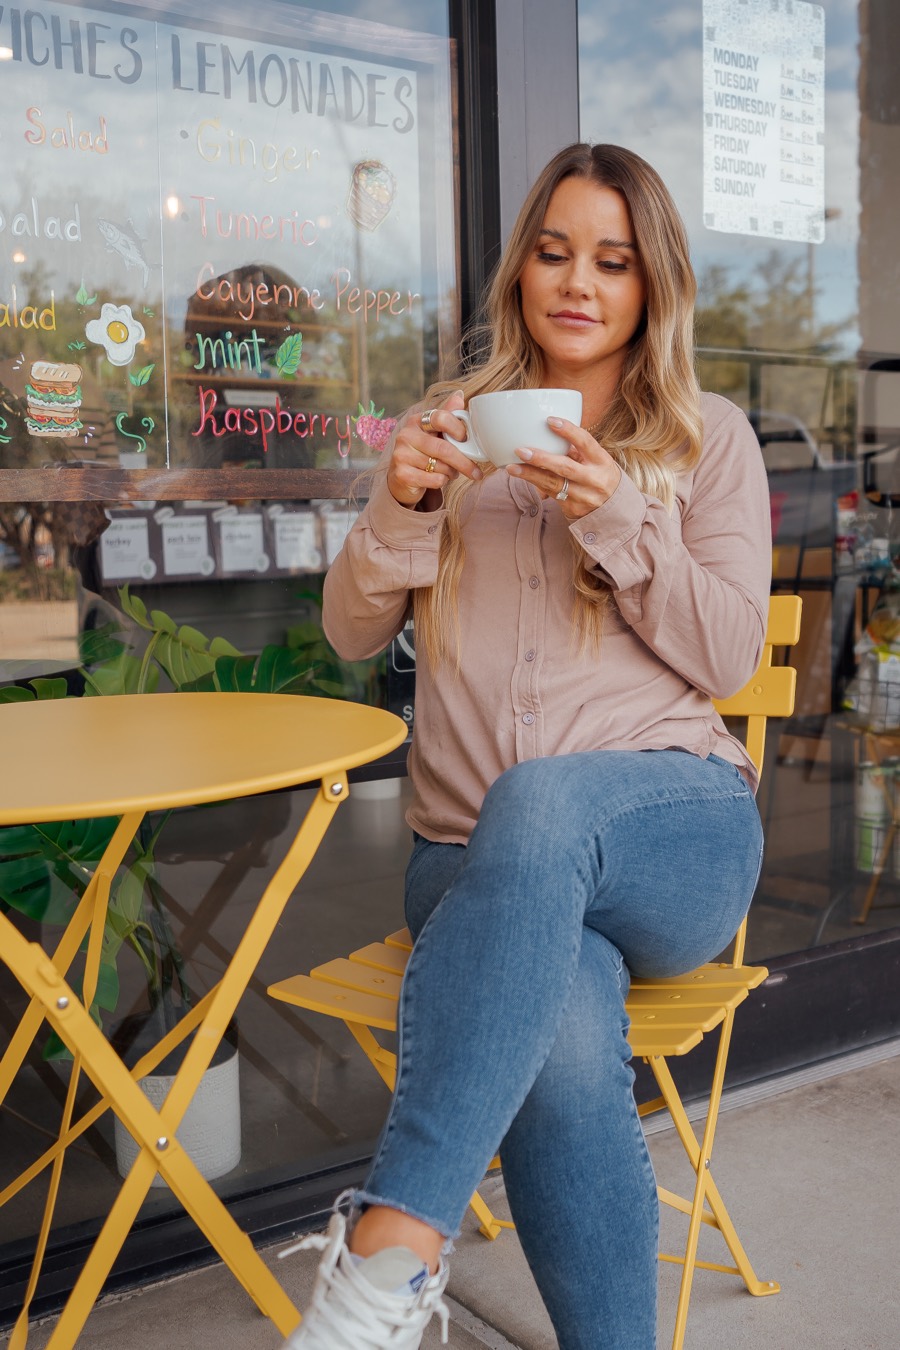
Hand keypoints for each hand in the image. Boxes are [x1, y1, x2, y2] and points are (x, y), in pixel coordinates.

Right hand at [386, 391, 482, 508]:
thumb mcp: (435, 433)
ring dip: (452, 472)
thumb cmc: (424, 452)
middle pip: (443, 448)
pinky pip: (434, 479)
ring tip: (450, 472)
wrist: (402, 478)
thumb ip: (447, 415)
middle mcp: (406, 435)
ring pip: (440, 466)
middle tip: (476, 472)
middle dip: (464, 462)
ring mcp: (401, 455)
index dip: (457, 429)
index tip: (466, 439)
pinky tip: (439, 478)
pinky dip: (442, 481)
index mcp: (417, 421)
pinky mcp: (402, 474)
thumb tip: (459, 395)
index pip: (440, 418)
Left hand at [506, 417, 620, 519]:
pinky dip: (535, 484)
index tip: (550, 420)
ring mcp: (583, 496)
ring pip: (553, 484)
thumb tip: (546, 435)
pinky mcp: (573, 509)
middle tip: (521, 450)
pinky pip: (551, 494)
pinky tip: (521, 476)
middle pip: (565, 467)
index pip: (585, 442)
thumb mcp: (596, 460)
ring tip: (512, 467)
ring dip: (530, 475)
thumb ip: (576, 449)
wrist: (613, 511)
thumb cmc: (599, 476)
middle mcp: (594, 479)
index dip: (568, 430)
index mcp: (602, 461)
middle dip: (541, 459)